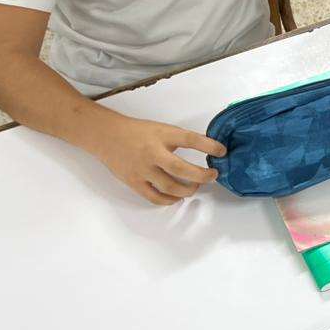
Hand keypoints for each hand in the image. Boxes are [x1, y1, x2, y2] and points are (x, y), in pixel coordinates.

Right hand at [91, 115, 225, 205]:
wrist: (107, 136)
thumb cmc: (138, 132)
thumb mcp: (162, 129)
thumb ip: (180, 139)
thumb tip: (208, 149)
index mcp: (162, 135)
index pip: (190, 140)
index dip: (209, 146)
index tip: (222, 152)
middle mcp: (153, 153)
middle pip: (181, 169)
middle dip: (202, 175)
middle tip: (213, 175)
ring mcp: (142, 170)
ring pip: (170, 187)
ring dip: (188, 190)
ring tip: (196, 186)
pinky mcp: (134, 182)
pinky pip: (155, 197)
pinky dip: (169, 200)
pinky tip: (177, 197)